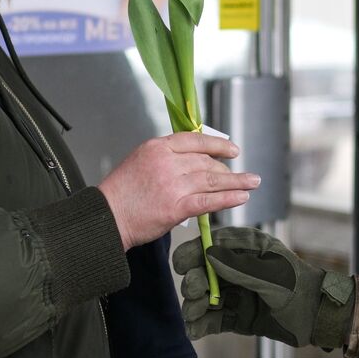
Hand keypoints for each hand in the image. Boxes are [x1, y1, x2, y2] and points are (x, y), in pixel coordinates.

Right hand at [98, 133, 258, 249]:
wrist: (106, 218)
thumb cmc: (121, 193)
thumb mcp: (140, 161)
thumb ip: (166, 158)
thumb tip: (196, 162)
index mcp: (157, 147)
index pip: (195, 140)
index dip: (217, 144)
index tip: (232, 150)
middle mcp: (167, 162)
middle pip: (206, 162)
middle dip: (225, 170)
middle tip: (239, 176)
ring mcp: (172, 185)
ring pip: (212, 180)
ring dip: (237, 181)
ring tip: (252, 182)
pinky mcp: (176, 207)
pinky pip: (209, 200)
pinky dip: (229, 198)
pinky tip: (242, 197)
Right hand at [173, 226, 353, 346]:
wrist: (317, 318)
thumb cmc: (301, 287)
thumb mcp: (273, 275)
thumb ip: (241, 267)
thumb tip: (209, 256)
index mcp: (247, 248)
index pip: (212, 245)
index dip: (194, 253)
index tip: (181, 265)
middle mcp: (237, 268)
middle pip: (203, 272)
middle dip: (194, 283)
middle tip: (193, 293)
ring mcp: (235, 292)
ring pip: (205, 297)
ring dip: (194, 306)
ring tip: (192, 315)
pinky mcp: (236, 315)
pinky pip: (213, 319)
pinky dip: (201, 324)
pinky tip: (194, 330)